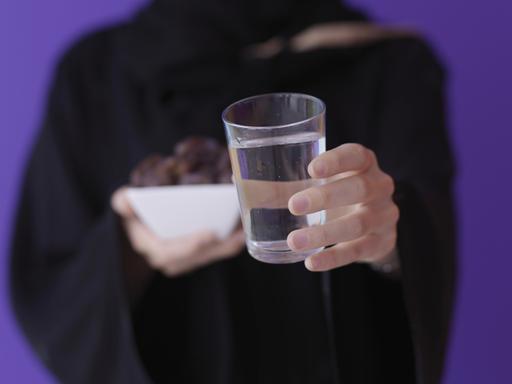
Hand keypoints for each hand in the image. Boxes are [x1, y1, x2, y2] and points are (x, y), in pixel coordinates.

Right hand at [111, 188, 245, 276]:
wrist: (141, 224)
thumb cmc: (135, 211)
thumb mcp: (124, 203)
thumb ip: (123, 201)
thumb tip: (125, 201)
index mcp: (151, 247)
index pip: (169, 253)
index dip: (190, 246)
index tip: (209, 234)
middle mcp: (169, 260)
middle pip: (196, 258)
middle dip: (218, 249)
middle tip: (237, 235)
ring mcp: (185, 259)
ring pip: (209, 257)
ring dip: (229, 247)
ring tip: (246, 233)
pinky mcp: (198, 255)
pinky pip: (215, 253)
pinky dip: (230, 243)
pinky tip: (244, 230)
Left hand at [287, 144, 398, 271]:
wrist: (372, 226)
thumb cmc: (337, 196)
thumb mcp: (316, 186)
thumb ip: (282, 185)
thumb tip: (238, 181)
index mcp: (363, 164)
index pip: (356, 155)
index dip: (336, 160)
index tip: (311, 169)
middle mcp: (379, 186)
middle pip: (358, 188)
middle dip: (326, 197)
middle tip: (294, 205)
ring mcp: (385, 215)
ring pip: (359, 223)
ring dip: (325, 232)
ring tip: (295, 241)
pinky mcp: (382, 241)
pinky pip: (358, 250)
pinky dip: (334, 257)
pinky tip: (312, 262)